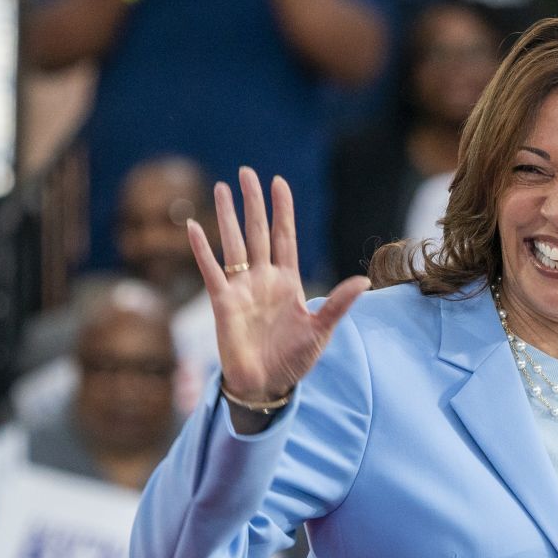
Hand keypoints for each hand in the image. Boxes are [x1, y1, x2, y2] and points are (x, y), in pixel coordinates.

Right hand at [189, 168, 368, 403]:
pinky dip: (202, 250)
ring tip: (222, 187)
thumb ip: (339, 304)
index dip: (282, 210)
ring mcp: (241, 288)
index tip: (279, 182)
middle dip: (253, 203)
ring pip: (233, 244)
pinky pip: (210, 270)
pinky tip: (193, 227)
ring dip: (227, 216)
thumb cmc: (293, 359)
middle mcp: (263, 279)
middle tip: (247, 172)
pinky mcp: (222, 303)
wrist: (267, 385)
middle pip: (257, 232)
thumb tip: (364, 281)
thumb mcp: (321, 330)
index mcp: (288, 282)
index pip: (285, 237)